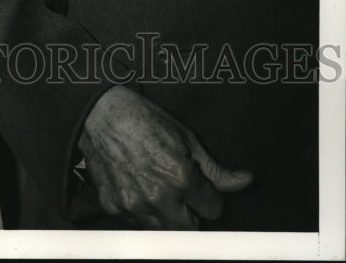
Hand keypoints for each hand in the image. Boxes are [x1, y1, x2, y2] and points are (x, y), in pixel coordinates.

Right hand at [78, 87, 252, 228]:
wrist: (99, 113)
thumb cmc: (144, 119)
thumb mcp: (186, 137)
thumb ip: (215, 169)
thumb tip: (245, 181)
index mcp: (181, 177)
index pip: (214, 210)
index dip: (209, 196)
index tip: (200, 186)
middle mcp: (159, 197)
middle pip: (191, 229)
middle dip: (192, 212)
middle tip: (182, 192)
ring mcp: (134, 206)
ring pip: (165, 231)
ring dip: (168, 216)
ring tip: (160, 190)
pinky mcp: (114, 207)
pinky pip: (137, 224)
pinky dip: (143, 212)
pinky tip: (139, 189)